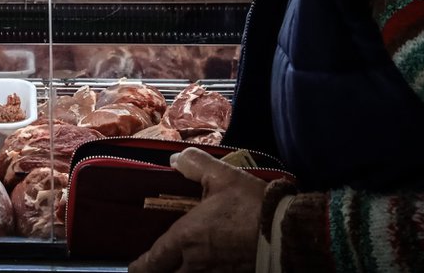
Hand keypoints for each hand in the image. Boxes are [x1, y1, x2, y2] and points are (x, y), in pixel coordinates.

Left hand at [128, 147, 265, 272]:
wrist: (288, 232)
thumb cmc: (251, 205)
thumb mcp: (220, 176)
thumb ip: (194, 164)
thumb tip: (174, 160)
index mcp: (186, 238)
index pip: (153, 261)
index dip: (141, 265)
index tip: (135, 266)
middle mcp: (196, 263)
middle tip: (156, 266)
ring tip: (179, 267)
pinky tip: (207, 267)